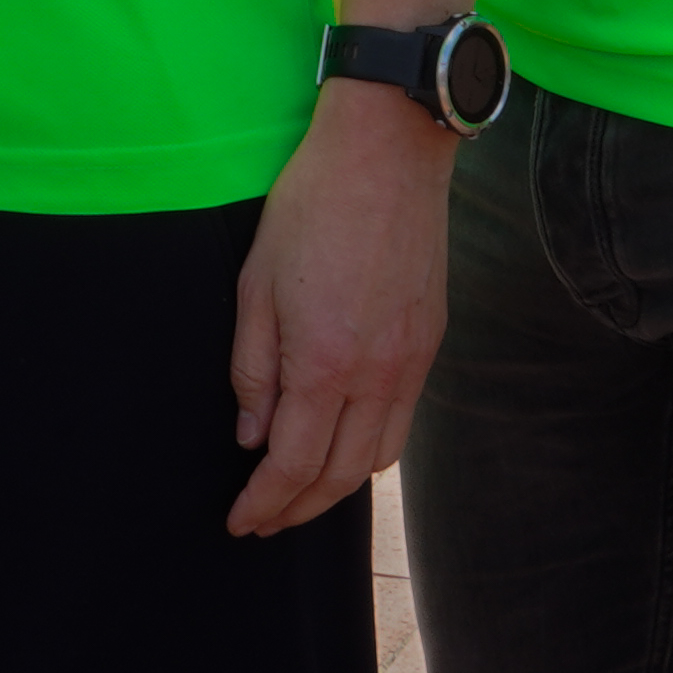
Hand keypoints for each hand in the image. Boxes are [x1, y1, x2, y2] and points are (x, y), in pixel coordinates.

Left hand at [229, 84, 455, 535]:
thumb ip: (252, 369)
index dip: (264, 503)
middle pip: (340, 477)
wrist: (388, 151)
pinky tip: (344, 442)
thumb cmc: (312, 205)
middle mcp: (377, 374)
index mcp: (324, 362)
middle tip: (265, 519)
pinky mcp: (431, 341)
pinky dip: (371, 449)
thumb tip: (252, 436)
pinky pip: (403, 420)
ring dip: (337, 487)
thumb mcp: (255, 283)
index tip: (240, 521)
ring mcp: (412, 360)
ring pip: (379, 458)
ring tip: (302, 491)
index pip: (293, 464)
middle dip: (298, 509)